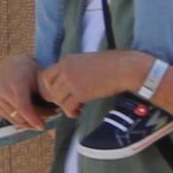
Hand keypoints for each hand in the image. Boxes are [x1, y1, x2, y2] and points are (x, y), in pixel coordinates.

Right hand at [0, 54, 46, 129]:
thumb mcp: (40, 77)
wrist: (11, 64)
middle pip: (19, 115)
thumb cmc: (30, 70)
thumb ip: (46, 92)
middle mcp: (3, 91)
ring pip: (13, 118)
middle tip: (51, 116)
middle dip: (35, 120)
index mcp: (16, 83)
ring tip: (43, 117)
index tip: (42, 126)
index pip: (23, 107)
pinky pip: (8, 117)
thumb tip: (58, 108)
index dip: (33, 119)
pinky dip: (20, 120)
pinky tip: (32, 117)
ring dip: (28, 122)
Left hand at [38, 49, 161, 111]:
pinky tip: (79, 112)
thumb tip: (73, 79)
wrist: (127, 68)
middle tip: (68, 102)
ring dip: (65, 106)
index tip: (61, 92)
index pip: (46, 76)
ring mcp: (72, 81)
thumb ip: (76, 68)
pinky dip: (71, 112)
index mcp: (67, 60)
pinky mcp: (81, 92)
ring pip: (57, 99)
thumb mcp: (89, 61)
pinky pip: (67, 107)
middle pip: (49, 89)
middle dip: (57, 98)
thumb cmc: (114, 63)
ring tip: (76, 108)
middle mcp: (66, 70)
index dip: (50, 87)